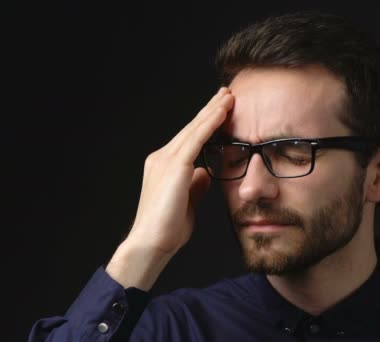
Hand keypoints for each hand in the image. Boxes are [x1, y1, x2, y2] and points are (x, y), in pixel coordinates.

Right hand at [106, 87, 233, 288]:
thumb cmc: (168, 229)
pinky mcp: (174, 166)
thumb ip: (196, 184)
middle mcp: (162, 157)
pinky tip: (223, 111)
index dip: (206, 122)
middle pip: (191, 128)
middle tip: (226, 93)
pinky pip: (196, 139)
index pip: (190, 138)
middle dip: (210, 109)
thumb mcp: (188, 201)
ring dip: (213, 110)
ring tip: (228, 96)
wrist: (151, 243)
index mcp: (165, 166)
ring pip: (194, 128)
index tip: (221, 109)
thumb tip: (206, 172)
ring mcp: (166, 160)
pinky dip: (210, 123)